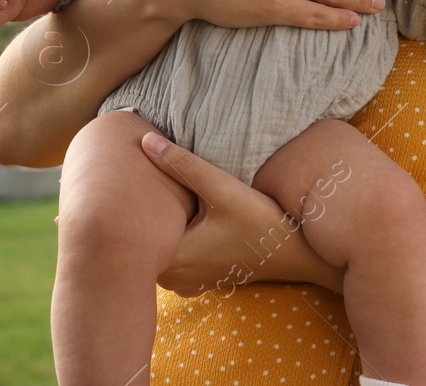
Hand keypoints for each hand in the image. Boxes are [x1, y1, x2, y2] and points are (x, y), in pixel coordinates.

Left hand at [139, 132, 344, 296]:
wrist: (294, 253)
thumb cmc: (260, 221)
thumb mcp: (221, 188)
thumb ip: (182, 164)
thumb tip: (146, 141)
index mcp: (174, 258)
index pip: (134, 232)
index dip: (131, 204)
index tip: (131, 183)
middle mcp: (174, 279)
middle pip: (143, 242)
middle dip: (143, 215)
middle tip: (141, 185)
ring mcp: (185, 284)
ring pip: (156, 252)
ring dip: (157, 230)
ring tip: (160, 200)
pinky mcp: (196, 282)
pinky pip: (171, 260)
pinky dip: (171, 241)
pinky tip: (181, 221)